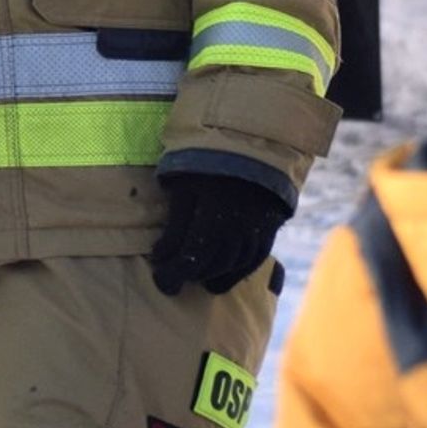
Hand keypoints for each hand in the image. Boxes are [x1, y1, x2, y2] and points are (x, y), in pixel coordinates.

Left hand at [150, 172, 291, 295]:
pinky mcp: (268, 231)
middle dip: (187, 276)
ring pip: (231, 266)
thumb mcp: (184, 182)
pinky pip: (251, 262)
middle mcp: (237, 224)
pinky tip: (218, 278)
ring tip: (191, 278)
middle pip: (210, 263)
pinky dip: (233, 274)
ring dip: (209, 276)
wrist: (253, 147)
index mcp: (213, 208)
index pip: (190, 252)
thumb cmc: (208, 161)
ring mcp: (255, 229)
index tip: (158, 274)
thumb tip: (162, 253)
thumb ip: (176, 219)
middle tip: (169, 280)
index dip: (172, 269)